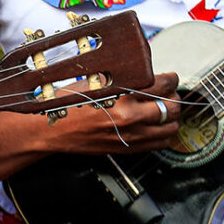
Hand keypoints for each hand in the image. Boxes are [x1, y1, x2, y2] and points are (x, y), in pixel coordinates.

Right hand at [51, 72, 183, 154]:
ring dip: (170, 117)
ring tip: (161, 109)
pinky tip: (154, 125)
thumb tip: (146, 74)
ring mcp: (131, 136)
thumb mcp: (93, 82)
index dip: (170, 79)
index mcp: (121, 96)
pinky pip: (161, 143)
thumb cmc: (66, 105)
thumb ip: (122, 79)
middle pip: (172, 106)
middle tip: (166, 93)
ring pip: (172, 127)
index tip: (169, 78)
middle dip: (172, 97)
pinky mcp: (128, 148)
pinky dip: (163, 133)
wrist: (51, 130)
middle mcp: (129, 117)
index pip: (162, 85)